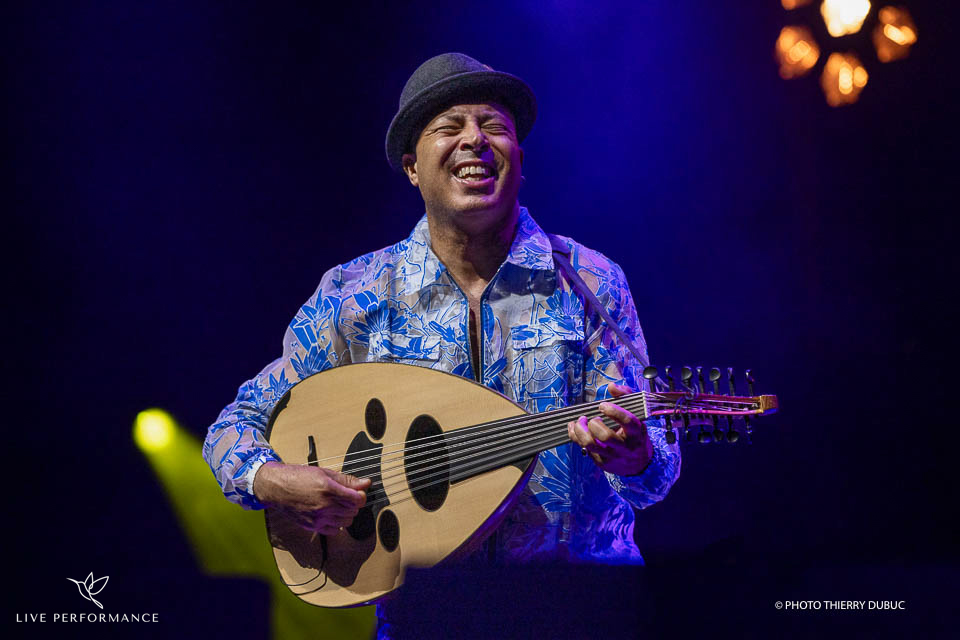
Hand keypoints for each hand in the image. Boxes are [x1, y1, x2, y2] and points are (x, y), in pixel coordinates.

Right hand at [253, 461, 370, 534]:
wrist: (277, 487)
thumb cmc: (299, 477)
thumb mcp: (325, 473)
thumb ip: (347, 480)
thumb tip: (366, 483)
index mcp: (329, 488)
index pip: (357, 499)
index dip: (360, 496)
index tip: (357, 493)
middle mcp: (324, 505)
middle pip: (353, 510)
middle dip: (353, 504)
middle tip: (345, 497)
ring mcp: (319, 517)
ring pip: (346, 522)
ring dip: (346, 514)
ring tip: (337, 505)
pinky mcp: (313, 526)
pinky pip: (335, 530)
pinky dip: (337, 524)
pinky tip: (331, 515)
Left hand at [566, 383, 653, 475]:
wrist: (638, 463)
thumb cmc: (634, 434)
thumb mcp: (636, 415)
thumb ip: (625, 396)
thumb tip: (611, 386)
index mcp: (637, 432)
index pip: (628, 422)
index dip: (614, 411)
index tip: (602, 405)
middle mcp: (625, 447)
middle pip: (605, 436)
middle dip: (594, 424)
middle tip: (593, 418)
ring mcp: (612, 456)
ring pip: (591, 445)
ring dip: (580, 430)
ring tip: (580, 421)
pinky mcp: (601, 462)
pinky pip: (584, 449)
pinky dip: (575, 436)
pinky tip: (574, 427)